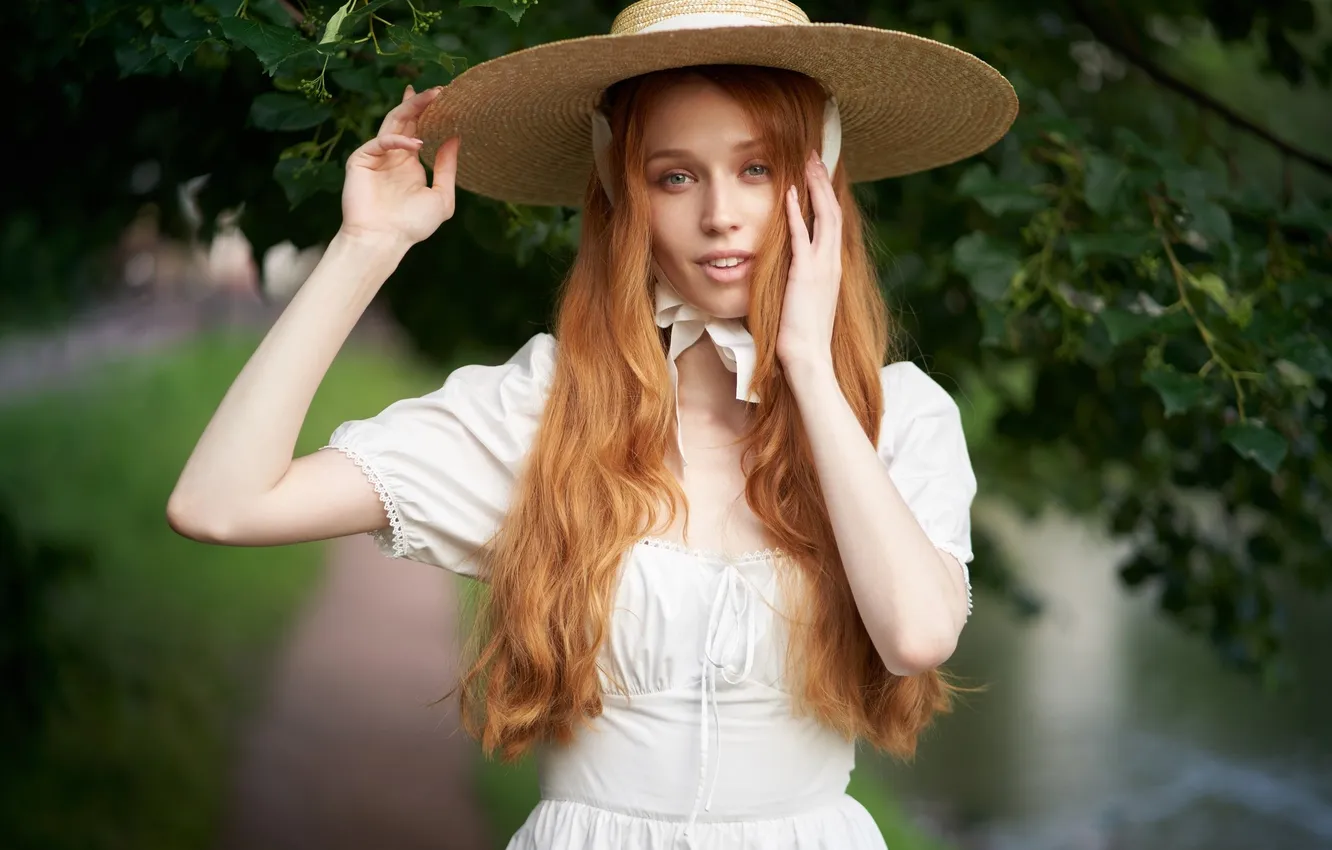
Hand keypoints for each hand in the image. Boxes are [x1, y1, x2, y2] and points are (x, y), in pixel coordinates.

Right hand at [340, 85, 459, 249]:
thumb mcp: (441, 197)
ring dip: (410, 108)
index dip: (426, 113)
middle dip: (419, 103)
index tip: (442, 96)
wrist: (384, 240)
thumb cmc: (412, 225)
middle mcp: (392, 157)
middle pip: (405, 120)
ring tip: (430, 95)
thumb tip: (455, 138)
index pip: (416, 130)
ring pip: (392, 123)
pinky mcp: (361, 160)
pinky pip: (380, 142)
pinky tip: (416, 145)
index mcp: (408, 164)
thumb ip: (447, 168)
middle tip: (438, 89)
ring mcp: (376, 157)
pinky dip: (398, 140)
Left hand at [777, 150, 841, 368]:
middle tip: (815, 157)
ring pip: (824, 216)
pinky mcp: (805, 273)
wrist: (808, 356)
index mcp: (833, 267)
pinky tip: (790, 192)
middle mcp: (832, 262)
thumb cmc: (805, 334)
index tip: (819, 176)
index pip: (833, 223)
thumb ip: (806, 280)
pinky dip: (797, 212)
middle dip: (823, 182)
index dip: (827, 197)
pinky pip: (802, 235)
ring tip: (808, 163)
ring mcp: (821, 266)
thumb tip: (797, 271)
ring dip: (815, 187)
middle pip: (833, 211)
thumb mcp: (808, 299)